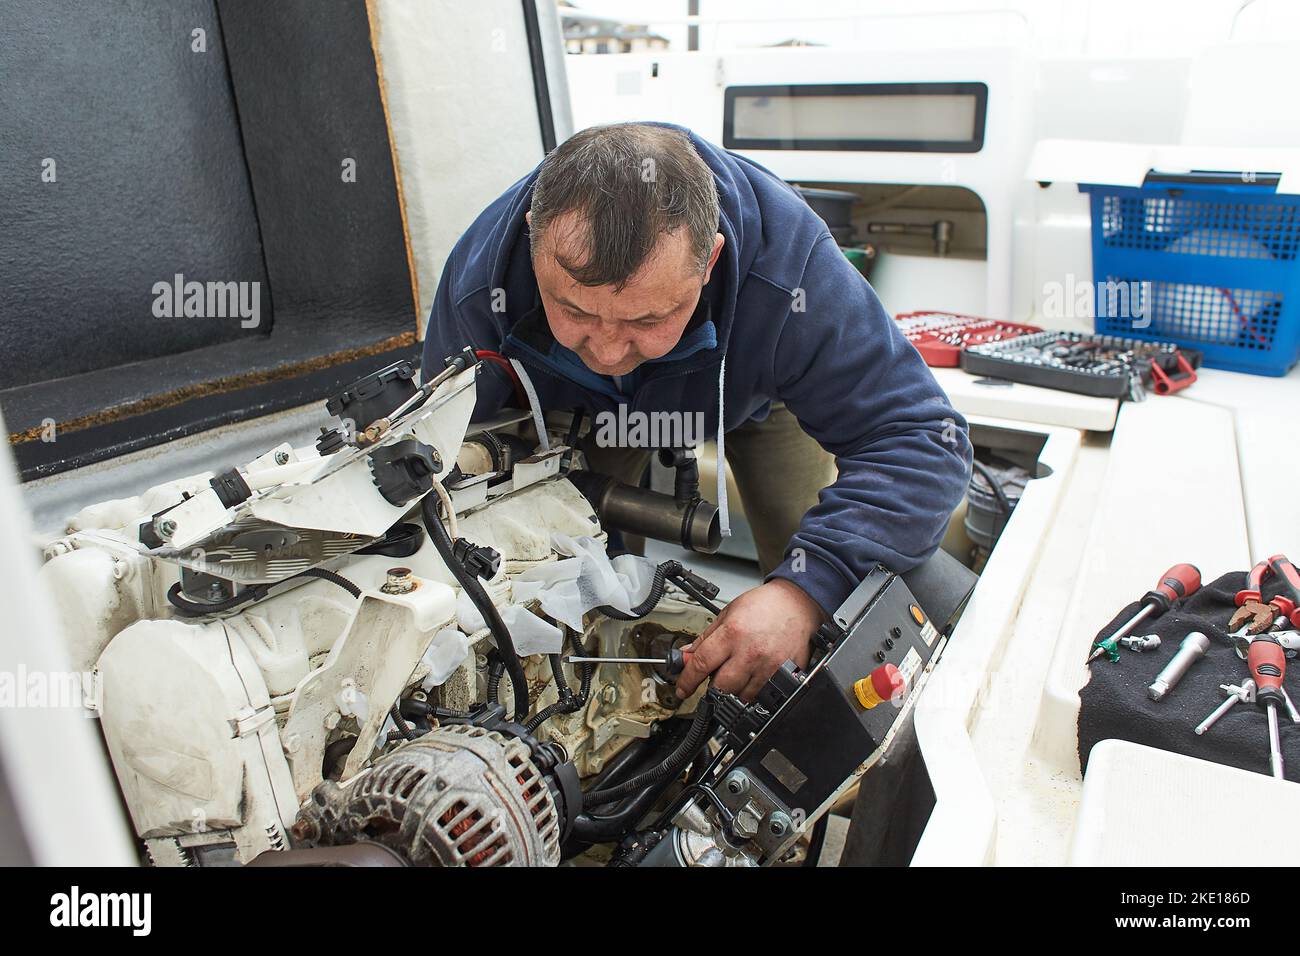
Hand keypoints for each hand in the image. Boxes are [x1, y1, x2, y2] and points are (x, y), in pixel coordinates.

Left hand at [675, 578, 824, 701]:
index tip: (682, 689)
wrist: (797, 604)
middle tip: (716, 676)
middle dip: (713, 686)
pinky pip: (762, 695)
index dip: (687, 681)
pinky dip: (754, 690)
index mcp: (732, 633)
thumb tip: (687, 656)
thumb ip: (705, 637)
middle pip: (720, 687)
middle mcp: (750, 652)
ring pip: (742, 695)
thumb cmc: (764, 605)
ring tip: (740, 669)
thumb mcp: (727, 613)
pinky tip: (755, 674)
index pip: (701, 664)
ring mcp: (768, 666)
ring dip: (735, 689)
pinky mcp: (783, 674)